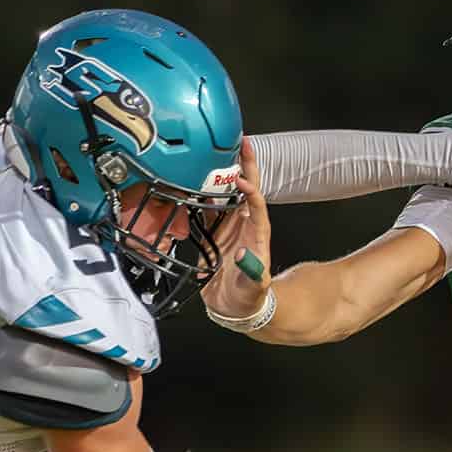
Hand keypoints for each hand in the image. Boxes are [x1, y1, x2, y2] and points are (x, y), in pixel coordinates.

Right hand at [202, 141, 272, 321]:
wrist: (235, 308)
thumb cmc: (249, 298)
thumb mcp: (254, 287)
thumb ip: (252, 273)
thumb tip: (244, 255)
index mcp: (257, 235)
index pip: (257, 205)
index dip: (250, 191)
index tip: (240, 178)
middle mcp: (244, 226)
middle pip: (245, 190)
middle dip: (243, 167)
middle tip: (241, 142)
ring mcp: (229, 228)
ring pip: (226, 195)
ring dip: (222, 175)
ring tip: (216, 152)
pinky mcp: (214, 233)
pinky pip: (208, 208)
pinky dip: (202, 194)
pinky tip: (194, 181)